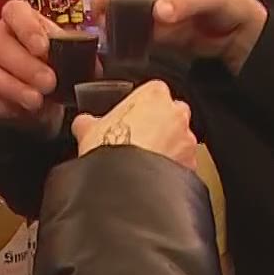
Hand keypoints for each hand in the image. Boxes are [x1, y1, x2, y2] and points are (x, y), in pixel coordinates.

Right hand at [0, 0, 75, 136]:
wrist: (49, 109)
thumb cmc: (59, 77)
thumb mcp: (75, 61)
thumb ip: (81, 55)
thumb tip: (94, 59)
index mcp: (23, 22)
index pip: (14, 10)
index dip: (26, 26)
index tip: (42, 47)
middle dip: (24, 64)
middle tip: (47, 82)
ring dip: (12, 86)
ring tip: (36, 101)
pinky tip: (16, 110)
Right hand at [73, 79, 197, 169]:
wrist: (124, 182)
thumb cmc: (110, 149)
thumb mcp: (88, 128)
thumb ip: (88, 121)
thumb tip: (82, 124)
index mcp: (154, 93)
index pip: (152, 92)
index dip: (140, 107)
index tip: (130, 119)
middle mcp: (176, 113)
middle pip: (171, 114)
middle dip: (158, 126)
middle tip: (138, 141)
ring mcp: (186, 139)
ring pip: (180, 140)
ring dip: (167, 148)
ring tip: (144, 163)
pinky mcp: (191, 164)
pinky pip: (184, 164)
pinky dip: (173, 169)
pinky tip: (154, 178)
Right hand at [94, 0, 268, 73]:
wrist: (238, 34)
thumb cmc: (229, 2)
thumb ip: (184, 3)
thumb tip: (158, 11)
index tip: (103, 3)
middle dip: (104, 4)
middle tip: (103, 22)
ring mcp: (146, 5)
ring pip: (116, 10)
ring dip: (110, 22)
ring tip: (110, 34)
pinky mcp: (148, 28)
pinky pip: (127, 31)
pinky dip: (122, 38)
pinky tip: (122, 45)